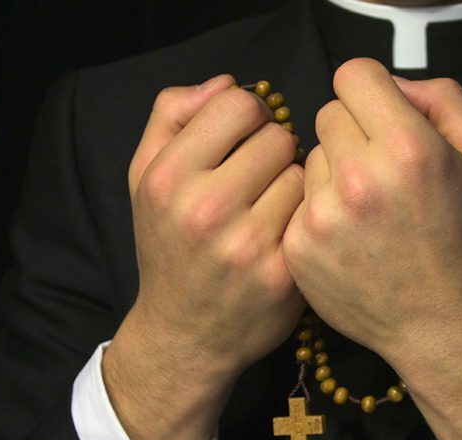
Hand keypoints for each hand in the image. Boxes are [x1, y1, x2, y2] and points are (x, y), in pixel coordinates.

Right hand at [104, 75, 305, 439]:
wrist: (185, 334)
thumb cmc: (170, 245)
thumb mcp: (146, 177)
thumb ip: (173, 115)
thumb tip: (227, 83)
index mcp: (168, 177)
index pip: (239, 104)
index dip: (249, 116)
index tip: (245, 139)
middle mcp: (204, 209)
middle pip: (278, 136)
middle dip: (273, 151)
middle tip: (259, 177)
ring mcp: (247, 244)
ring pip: (303, 173)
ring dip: (293, 184)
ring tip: (270, 207)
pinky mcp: (283, 274)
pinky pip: (315, 213)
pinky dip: (305, 217)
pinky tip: (285, 233)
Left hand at [283, 58, 461, 439]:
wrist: (444, 323)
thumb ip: (445, 99)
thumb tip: (393, 85)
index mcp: (408, 147)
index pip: (353, 75)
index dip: (371, 91)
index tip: (382, 115)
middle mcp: (358, 178)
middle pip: (329, 113)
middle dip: (355, 131)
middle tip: (382, 170)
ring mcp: (322, 215)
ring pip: (312, 156)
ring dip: (335, 171)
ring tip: (369, 209)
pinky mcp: (298, 246)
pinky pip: (299, 199)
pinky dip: (321, 210)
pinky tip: (352, 236)